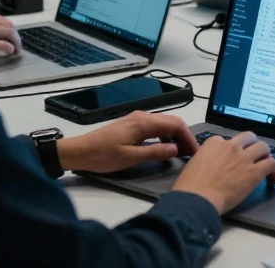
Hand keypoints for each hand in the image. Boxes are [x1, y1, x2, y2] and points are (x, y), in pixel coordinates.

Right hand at [0, 11, 20, 57]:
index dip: (7, 27)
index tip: (10, 34)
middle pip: (7, 24)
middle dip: (14, 34)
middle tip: (16, 42)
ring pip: (8, 32)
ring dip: (15, 41)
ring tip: (16, 48)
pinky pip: (3, 44)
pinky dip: (9, 48)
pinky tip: (10, 52)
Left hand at [56, 111, 197, 173]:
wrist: (80, 151)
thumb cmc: (103, 155)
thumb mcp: (130, 158)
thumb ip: (155, 152)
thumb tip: (176, 150)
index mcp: (143, 123)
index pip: (175, 124)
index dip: (188, 138)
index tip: (194, 152)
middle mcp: (142, 116)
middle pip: (172, 122)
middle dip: (184, 136)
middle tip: (191, 154)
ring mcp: (137, 119)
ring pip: (164, 124)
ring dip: (175, 136)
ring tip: (180, 153)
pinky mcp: (132, 125)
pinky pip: (155, 127)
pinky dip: (165, 136)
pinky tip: (164, 148)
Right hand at [173, 132, 274, 214]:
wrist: (196, 199)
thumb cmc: (189, 188)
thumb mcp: (192, 165)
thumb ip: (204, 160)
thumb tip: (208, 165)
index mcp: (213, 143)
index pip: (227, 140)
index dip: (231, 150)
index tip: (231, 159)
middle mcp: (230, 146)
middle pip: (248, 137)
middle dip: (252, 145)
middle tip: (253, 155)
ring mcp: (244, 158)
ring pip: (263, 147)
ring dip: (265, 154)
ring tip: (265, 164)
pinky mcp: (254, 172)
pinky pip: (271, 164)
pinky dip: (274, 170)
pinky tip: (272, 179)